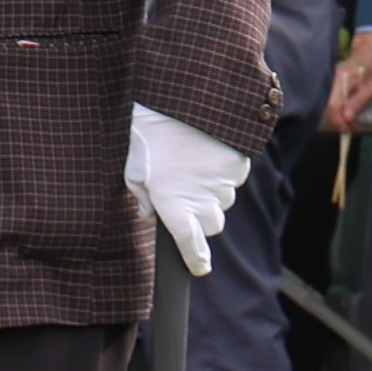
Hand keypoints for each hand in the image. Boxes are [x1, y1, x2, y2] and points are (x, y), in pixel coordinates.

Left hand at [129, 104, 253, 278]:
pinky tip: (207, 153)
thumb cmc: (151, 137)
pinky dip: (222, 173)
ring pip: (222, 201)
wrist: (184, 102)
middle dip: (202, 217)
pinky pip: (232, 179)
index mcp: (173, 205)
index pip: (189, 244)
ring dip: (211, 193)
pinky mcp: (238, 167)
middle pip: (211, 225)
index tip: (199, 268)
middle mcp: (202, 201)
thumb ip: (144, 198)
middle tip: (185, 195)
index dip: (196, 259)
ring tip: (193, 165)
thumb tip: (151, 214)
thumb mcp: (134, 170)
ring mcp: (223, 185)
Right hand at [325, 30, 371, 136]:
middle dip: (338, 122)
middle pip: (326, 108)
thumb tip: (347, 118)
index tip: (350, 130)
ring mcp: (330, 82)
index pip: (332, 107)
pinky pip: (330, 101)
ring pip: (327, 106)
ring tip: (352, 124)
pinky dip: (337, 111)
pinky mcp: (331, 84)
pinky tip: (348, 115)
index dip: (339, 122)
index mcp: (341, 81)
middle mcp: (331, 81)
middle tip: (354, 129)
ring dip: (338, 118)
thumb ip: (359, 102)